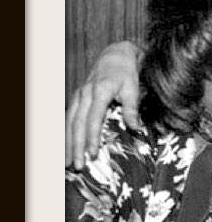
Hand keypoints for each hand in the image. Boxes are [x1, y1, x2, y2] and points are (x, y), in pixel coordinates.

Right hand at [65, 41, 141, 168]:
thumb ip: (132, 108)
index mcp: (100, 91)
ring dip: (68, 143)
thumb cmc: (128, 73)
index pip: (93, 119)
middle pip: (78, 124)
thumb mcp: (133, 88)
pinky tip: (66, 148)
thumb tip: (136, 129)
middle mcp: (85, 94)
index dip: (92, 137)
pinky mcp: (77, 98)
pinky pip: (69, 118)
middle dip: (76, 146)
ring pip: (70, 122)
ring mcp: (79, 96)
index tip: (92, 154)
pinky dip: (66, 134)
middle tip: (77, 166)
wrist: (116, 55)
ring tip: (67, 163)